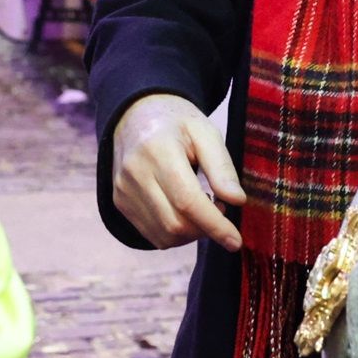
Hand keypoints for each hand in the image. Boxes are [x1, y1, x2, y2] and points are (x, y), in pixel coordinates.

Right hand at [112, 94, 244, 251]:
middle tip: (220, 209)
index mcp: (158, 149)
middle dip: (205, 229)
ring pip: (164, 235)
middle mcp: (135, 173)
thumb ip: (222, 166)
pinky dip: (175, 234)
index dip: (214, 225)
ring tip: (203, 209)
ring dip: (192, 234)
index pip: (187, 200)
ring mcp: (123, 190)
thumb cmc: (177, 124)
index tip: (236, 241)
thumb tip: (237, 200)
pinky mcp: (120, 202)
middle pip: (175, 223)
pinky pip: (152, 234)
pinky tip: (184, 213)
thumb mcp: (206, 132)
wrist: (136, 116)